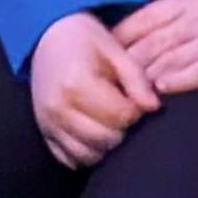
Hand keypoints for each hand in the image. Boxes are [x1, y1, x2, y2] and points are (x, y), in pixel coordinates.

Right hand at [30, 11, 160, 168]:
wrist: (48, 39)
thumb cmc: (85, 40)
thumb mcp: (115, 50)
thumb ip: (136, 80)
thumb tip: (154, 107)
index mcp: (77, 84)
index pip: (121, 116)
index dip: (136, 109)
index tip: (134, 96)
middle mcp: (58, 109)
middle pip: (106, 139)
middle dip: (123, 127)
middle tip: (123, 107)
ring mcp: (47, 124)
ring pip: (89, 155)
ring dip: (106, 143)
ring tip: (109, 118)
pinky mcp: (43, 133)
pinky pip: (70, 159)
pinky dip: (87, 151)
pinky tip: (94, 130)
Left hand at [112, 0, 197, 95]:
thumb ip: (185, 3)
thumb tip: (159, 20)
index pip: (141, 20)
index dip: (119, 38)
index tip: (102, 52)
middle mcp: (193, 20)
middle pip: (146, 45)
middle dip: (123, 65)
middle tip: (106, 82)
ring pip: (164, 62)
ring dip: (142, 79)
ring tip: (127, 93)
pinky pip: (193, 74)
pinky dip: (173, 83)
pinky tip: (160, 91)